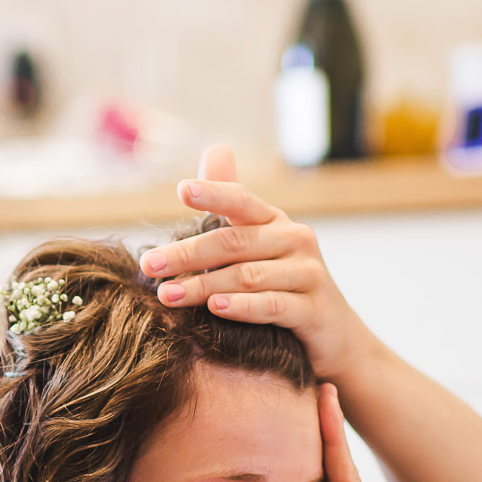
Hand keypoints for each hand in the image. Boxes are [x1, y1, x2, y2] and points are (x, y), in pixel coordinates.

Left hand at [139, 145, 372, 382]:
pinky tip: (215, 308)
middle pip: (234, 242)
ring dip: (204, 285)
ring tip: (168, 295)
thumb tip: (217, 148)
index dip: (213, 193)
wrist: (332, 333)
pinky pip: (273, 305)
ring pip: (248, 276)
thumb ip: (232, 205)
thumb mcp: (259, 245)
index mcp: (274, 221)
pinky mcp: (314, 309)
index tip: (181, 191)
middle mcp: (294, 240)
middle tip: (149, 265)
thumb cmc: (283, 286)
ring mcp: (308, 274)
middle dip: (187, 254)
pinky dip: (243, 307)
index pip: (241, 199)